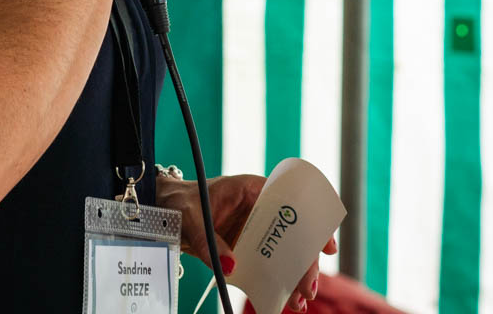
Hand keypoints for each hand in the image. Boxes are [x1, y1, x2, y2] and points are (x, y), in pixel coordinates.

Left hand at [153, 173, 336, 311]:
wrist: (167, 212)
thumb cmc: (181, 203)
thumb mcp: (191, 217)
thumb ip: (208, 240)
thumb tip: (232, 265)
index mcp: (251, 190)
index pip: (290, 202)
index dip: (311, 222)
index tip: (326, 246)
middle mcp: (258, 209)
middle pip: (291, 233)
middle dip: (304, 261)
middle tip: (308, 288)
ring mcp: (254, 230)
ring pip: (283, 252)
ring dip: (294, 276)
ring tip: (299, 302)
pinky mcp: (246, 248)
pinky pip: (267, 264)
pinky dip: (276, 282)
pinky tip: (282, 301)